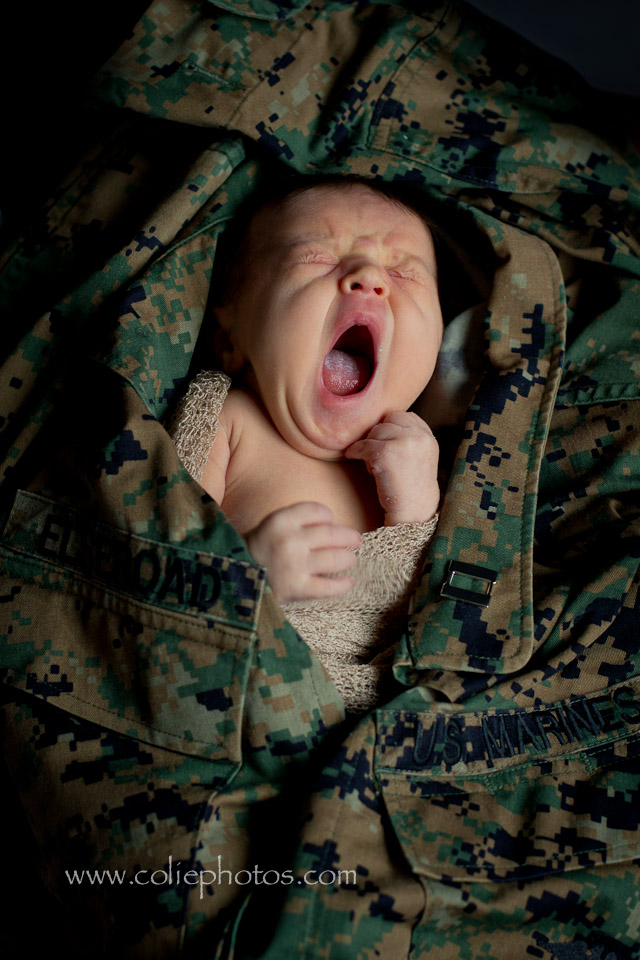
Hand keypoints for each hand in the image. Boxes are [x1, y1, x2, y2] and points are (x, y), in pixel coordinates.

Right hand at [244, 502, 360, 602]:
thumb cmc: (253, 552)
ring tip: (350, 559)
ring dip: (348, 558)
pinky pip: (330, 587)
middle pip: (332, 534)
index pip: (317, 511)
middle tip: (356, 540)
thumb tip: (331, 525)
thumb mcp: (268, 526)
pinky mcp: (297, 589)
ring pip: (335, 558)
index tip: (330, 522)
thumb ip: (294, 522)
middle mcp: (289, 540)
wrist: (230, 581)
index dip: (327, 516)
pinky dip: (343, 585)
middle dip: (348, 537)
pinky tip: (349, 582)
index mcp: (280, 521)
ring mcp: (295, 565)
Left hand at [344, 412, 438, 524]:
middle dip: (379, 437)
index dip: (390, 427)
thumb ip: (409, 437)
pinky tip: (354, 458)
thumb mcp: (419, 456)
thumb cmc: (410, 488)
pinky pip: (363, 445)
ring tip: (377, 466)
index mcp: (427, 437)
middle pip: (387, 421)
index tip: (384, 441)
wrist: (412, 513)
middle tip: (380, 458)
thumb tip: (383, 422)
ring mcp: (404, 443)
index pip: (402, 416)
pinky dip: (355, 452)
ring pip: (375, 432)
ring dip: (371, 447)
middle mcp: (419, 436)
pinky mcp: (386, 453)